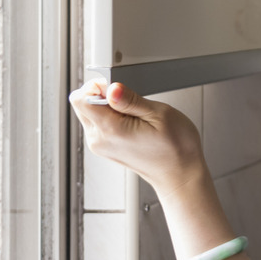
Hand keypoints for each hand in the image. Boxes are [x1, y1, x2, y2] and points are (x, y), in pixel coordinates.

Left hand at [69, 79, 207, 199]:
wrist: (180, 173)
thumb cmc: (176, 147)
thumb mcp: (159, 114)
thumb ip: (130, 100)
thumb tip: (112, 88)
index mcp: (110, 130)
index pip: (80, 99)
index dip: (97, 86)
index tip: (117, 87)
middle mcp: (99, 140)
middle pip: (82, 104)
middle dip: (101, 94)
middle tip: (129, 101)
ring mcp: (101, 145)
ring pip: (89, 113)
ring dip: (107, 106)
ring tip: (134, 113)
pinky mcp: (106, 148)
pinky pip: (98, 124)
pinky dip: (111, 117)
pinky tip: (132, 121)